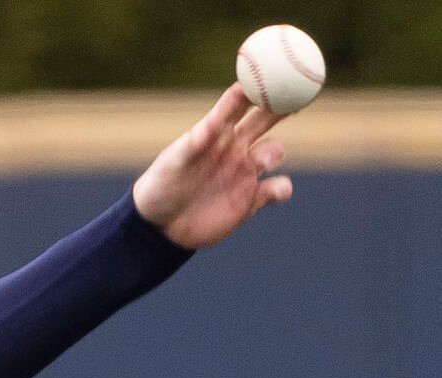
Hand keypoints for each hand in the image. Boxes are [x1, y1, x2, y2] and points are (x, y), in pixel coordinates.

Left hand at [132, 84, 292, 248]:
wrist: (158, 227)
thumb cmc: (160, 188)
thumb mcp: (173, 163)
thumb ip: (195, 143)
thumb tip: (214, 122)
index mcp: (216, 133)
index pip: (240, 103)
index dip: (257, 86)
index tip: (270, 71)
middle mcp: (235, 147)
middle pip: (266, 119)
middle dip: (281, 104)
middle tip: (297, 92)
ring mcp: (245, 172)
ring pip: (274, 152)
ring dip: (274, 152)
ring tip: (262, 162)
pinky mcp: (251, 199)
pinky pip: (277, 188)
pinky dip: (281, 188)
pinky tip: (275, 192)